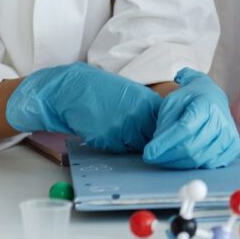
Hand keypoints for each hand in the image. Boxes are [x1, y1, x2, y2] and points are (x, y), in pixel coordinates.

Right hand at [6, 62, 160, 151]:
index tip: (157, 134)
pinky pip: (118, 148)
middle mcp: (139, 116)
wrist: (74, 90)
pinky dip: (115, 144)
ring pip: (135, 146)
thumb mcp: (134, 95)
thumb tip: (161, 128)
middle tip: (138, 134)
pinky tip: (107, 131)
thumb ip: (148, 111)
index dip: (161, 133)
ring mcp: (123, 128)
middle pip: (152, 139)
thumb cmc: (104, 91)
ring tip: (120, 129)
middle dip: (147, 140)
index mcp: (148, 103)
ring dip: (130, 143)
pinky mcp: (106, 138)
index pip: (164, 127)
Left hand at [144, 68, 239, 168]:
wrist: (213, 97)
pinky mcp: (232, 147)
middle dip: (166, 156)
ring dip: (176, 163)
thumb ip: (164, 123)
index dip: (165, 143)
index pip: (184, 129)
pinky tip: (182, 159)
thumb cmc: (191, 99)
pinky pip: (209, 165)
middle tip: (152, 158)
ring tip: (164, 158)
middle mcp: (221, 120)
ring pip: (198, 159)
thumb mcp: (173, 102)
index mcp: (206, 103)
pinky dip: (192, 166)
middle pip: (191, 147)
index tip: (148, 153)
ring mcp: (229, 135)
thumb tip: (157, 148)